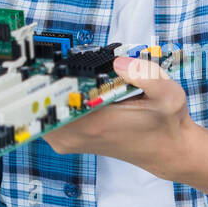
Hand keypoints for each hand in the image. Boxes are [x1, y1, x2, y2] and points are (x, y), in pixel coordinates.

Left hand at [42, 53, 197, 180]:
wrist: (169, 151)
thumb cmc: (167, 122)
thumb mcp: (168, 94)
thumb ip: (145, 74)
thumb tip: (117, 61)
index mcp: (94, 123)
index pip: (52, 98)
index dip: (41, 75)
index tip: (39, 55)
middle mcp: (75, 135)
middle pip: (38, 102)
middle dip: (38, 77)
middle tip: (39, 54)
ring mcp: (68, 141)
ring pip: (39, 109)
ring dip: (41, 87)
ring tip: (46, 65)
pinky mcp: (68, 140)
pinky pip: (46, 116)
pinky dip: (47, 97)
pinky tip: (55, 80)